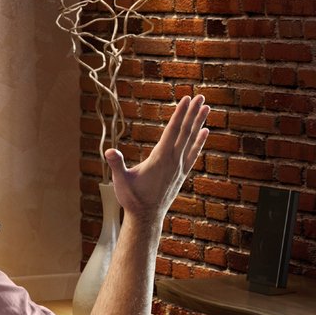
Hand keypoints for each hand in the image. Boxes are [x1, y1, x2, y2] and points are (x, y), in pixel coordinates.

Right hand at [107, 94, 209, 224]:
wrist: (146, 218)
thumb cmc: (132, 199)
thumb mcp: (121, 181)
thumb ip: (116, 165)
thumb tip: (109, 151)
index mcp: (161, 158)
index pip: (172, 131)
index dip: (180, 114)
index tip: (187, 99)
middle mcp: (174, 161)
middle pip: (186, 132)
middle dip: (193, 113)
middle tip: (200, 96)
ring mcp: (180, 167)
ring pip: (192, 140)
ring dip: (199, 122)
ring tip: (206, 107)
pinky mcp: (182, 173)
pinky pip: (193, 153)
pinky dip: (199, 141)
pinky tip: (205, 132)